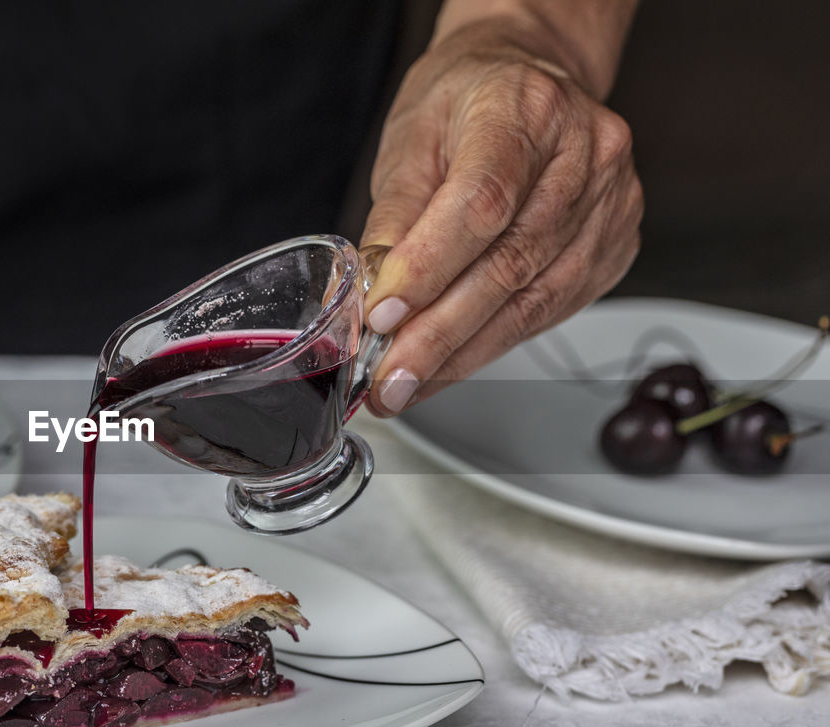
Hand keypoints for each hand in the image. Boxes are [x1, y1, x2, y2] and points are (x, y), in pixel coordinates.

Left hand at [360, 19, 642, 415]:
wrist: (528, 82)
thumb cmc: (468, 102)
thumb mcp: (413, 139)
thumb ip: (394, 218)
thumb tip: (371, 295)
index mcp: (527, 109)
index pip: (481, 203)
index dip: (429, 269)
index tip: (382, 315)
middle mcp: (585, 153)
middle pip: (509, 265)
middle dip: (438, 336)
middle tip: (388, 380)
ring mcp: (612, 202)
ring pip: (533, 301)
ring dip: (463, 354)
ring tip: (409, 384)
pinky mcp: (616, 245)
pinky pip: (552, 310)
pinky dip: (494, 343)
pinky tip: (452, 363)